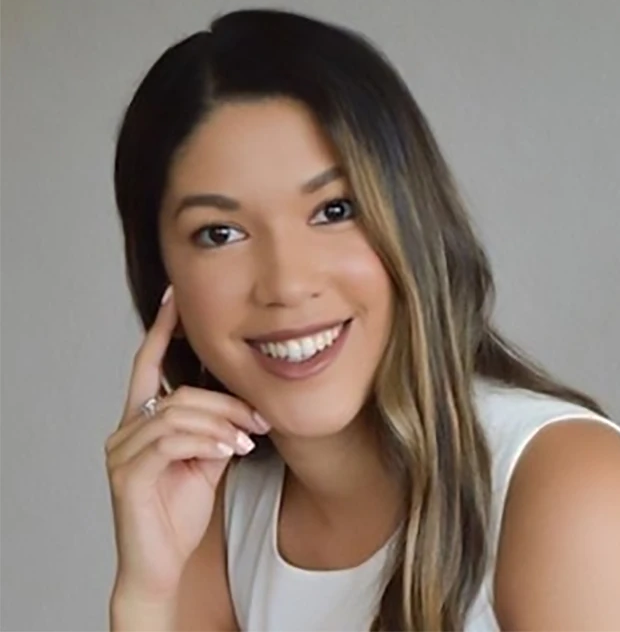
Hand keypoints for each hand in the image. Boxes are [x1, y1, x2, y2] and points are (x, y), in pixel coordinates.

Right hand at [104, 285, 270, 601]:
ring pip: (176, 414)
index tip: (175, 296)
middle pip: (178, 393)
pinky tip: (229, 451)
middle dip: (224, 401)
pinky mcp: (127, 475)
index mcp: (143, 420)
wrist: (164, 561)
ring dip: (220, 423)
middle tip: (257, 417)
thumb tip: (241, 403)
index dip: (161, 329)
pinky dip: (205, 441)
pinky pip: (169, 442)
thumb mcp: (207, 457)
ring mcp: (122, 452)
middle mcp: (126, 429)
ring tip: (247, 439)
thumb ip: (215, 426)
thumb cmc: (181, 507)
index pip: (148, 364)